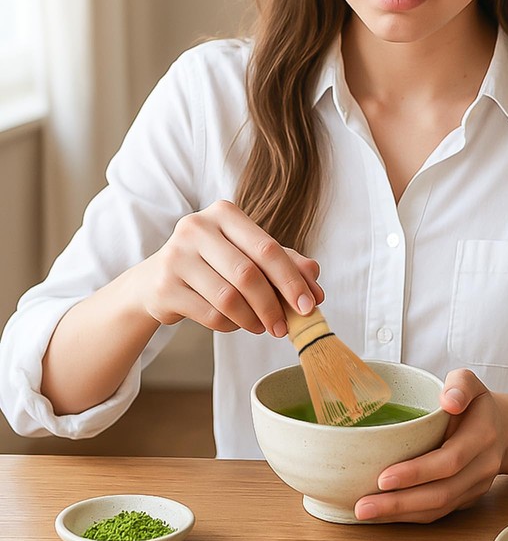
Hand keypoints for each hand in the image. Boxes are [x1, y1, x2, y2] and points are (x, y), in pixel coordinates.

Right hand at [131, 200, 323, 334]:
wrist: (157, 280)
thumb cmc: (215, 264)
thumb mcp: (250, 256)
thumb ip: (286, 264)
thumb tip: (317, 286)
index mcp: (224, 213)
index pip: (268, 248)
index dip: (292, 280)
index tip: (309, 306)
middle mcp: (197, 227)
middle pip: (248, 273)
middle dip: (273, 305)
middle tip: (286, 327)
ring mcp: (176, 255)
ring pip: (228, 297)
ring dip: (253, 319)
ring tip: (262, 327)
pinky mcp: (164, 286)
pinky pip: (209, 314)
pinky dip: (230, 326)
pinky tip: (236, 323)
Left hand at [353, 369, 507, 522]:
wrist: (502, 427)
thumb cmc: (475, 402)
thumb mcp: (469, 381)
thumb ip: (460, 384)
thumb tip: (449, 401)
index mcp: (482, 436)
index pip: (449, 460)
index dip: (417, 472)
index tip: (383, 478)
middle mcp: (482, 467)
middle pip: (441, 493)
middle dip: (400, 503)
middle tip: (363, 506)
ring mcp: (476, 486)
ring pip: (439, 508)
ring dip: (401, 515)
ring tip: (366, 513)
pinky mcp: (467, 498)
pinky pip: (439, 512)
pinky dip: (410, 516)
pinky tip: (385, 514)